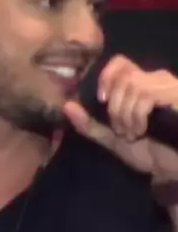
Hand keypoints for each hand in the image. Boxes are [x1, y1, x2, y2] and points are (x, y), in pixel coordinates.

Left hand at [62, 55, 177, 185]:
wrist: (171, 169)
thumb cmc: (148, 152)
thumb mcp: (112, 139)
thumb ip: (89, 124)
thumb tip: (66, 105)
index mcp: (140, 85)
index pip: (120, 62)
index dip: (106, 77)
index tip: (102, 100)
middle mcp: (155, 80)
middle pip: (123, 77)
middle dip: (115, 107)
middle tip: (122, 130)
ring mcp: (168, 86)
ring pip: (134, 85)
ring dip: (126, 113)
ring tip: (134, 133)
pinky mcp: (176, 94)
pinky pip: (147, 93)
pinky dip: (138, 114)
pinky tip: (143, 130)